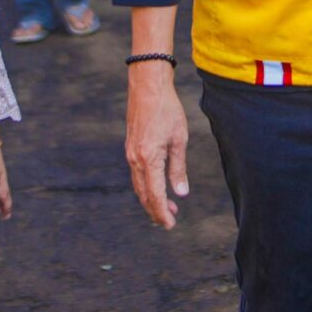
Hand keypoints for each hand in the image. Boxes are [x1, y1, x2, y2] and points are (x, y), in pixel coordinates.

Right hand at [124, 63, 190, 228]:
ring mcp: (130, 154)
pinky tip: (157, 185)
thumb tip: (181, 193)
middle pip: (143, 194)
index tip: (170, 225)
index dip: (162, 213)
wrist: (147, 86)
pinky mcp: (130, 147)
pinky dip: (146, 186)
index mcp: (149, 159)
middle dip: (155, 210)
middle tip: (169, 221)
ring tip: (167, 206)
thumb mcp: (179, 139)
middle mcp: (135, 159)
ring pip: (138, 185)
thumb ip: (178, 168)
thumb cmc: (167, 110)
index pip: (155, 195)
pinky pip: (136, 174)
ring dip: (151, 199)